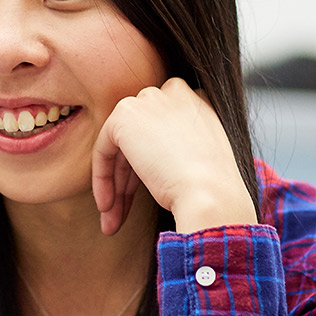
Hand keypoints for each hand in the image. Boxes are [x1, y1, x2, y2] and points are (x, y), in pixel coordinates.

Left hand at [92, 77, 257, 234]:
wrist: (210, 194)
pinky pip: (103, 148)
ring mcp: (150, 100)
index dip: (152, 167)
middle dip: (129, 181)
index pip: (164, 132)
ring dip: (116, 186)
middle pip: (141, 139)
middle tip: (122, 214)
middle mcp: (176, 93)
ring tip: (112, 222)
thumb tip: (151, 164)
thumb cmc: (213, 190)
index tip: (149, 197)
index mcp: (200, 103)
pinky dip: (103, 178)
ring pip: (122, 147)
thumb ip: (177, 150)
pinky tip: (108, 207)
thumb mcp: (202, 161)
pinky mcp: (125, 113)